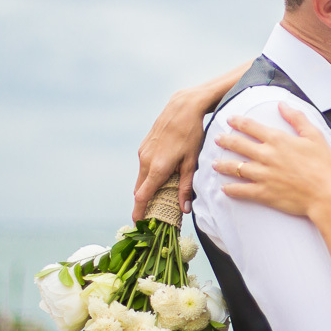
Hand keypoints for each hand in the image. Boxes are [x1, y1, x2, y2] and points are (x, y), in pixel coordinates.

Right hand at [132, 86, 217, 220]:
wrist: (183, 107)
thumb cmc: (191, 134)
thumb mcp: (192, 162)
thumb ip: (186, 187)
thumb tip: (184, 209)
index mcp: (156, 168)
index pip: (142, 196)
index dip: (139, 212)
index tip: (138, 224)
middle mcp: (145, 161)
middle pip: (140, 189)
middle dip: (144, 203)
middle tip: (154, 215)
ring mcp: (143, 152)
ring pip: (141, 177)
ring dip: (148, 188)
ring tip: (161, 197)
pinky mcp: (145, 146)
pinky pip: (143, 167)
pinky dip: (149, 176)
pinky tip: (162, 177)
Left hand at [213, 103, 330, 216]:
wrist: (325, 195)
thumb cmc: (324, 165)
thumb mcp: (315, 136)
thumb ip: (297, 119)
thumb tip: (282, 104)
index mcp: (277, 140)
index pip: (251, 127)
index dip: (238, 122)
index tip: (229, 120)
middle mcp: (266, 156)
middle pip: (238, 145)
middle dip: (225, 141)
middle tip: (216, 139)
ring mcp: (263, 175)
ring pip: (235, 168)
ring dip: (223, 165)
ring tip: (214, 164)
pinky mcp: (264, 193)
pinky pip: (242, 190)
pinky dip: (231, 190)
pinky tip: (224, 189)